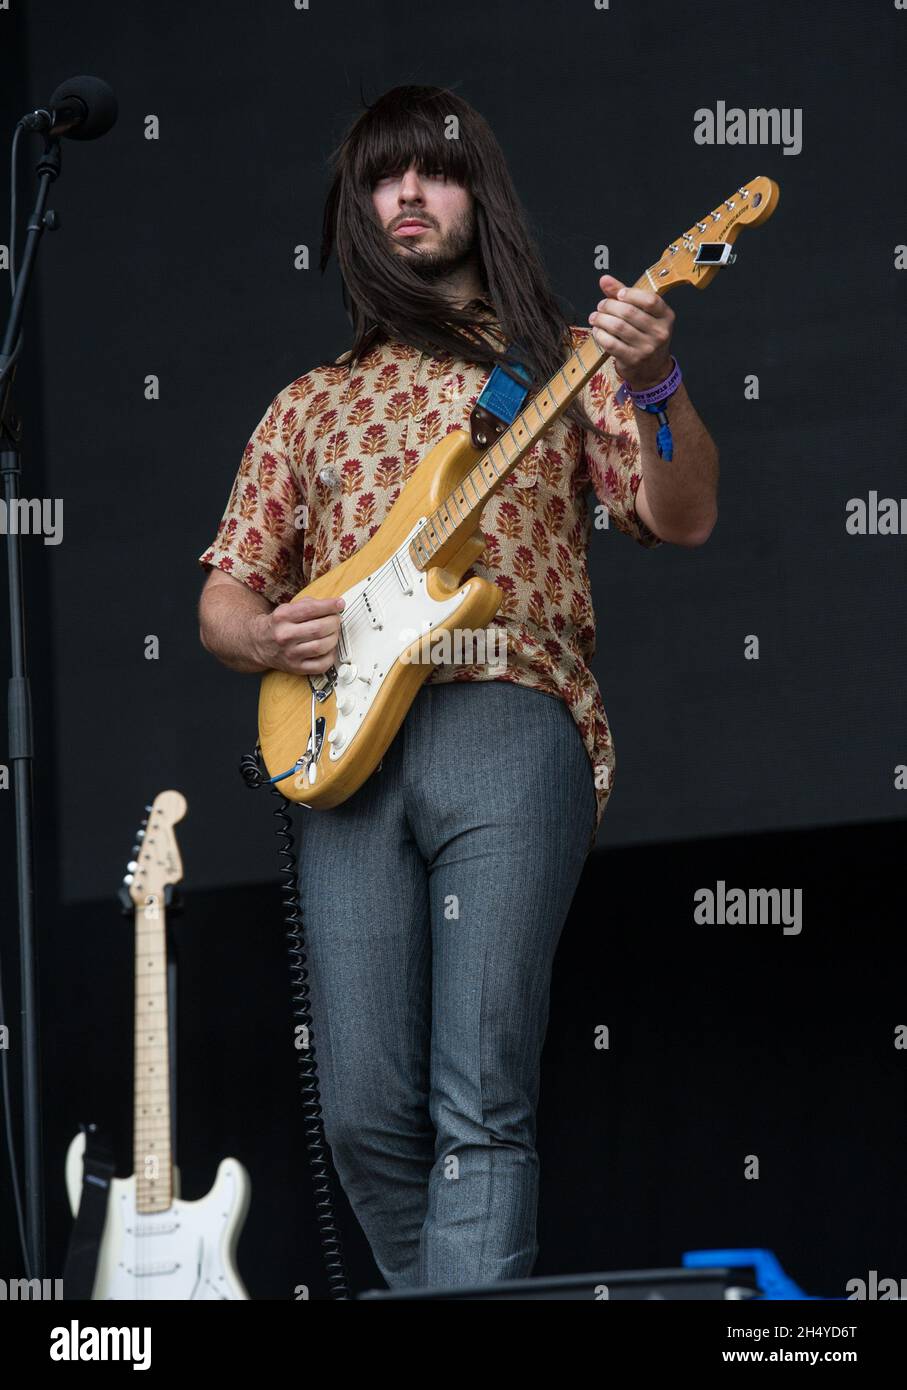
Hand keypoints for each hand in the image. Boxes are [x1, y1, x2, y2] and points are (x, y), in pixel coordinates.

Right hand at [251, 595, 344, 674]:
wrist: (259, 644)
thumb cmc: (279, 625)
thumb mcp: (287, 608)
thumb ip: (309, 604)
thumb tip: (333, 606)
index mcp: (282, 617)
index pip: (311, 609)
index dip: (330, 606)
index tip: (339, 604)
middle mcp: (285, 636)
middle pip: (319, 628)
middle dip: (334, 622)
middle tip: (336, 620)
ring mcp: (290, 654)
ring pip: (322, 646)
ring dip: (334, 638)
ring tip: (333, 633)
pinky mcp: (296, 668)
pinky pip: (321, 665)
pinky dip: (331, 656)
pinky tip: (329, 648)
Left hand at [588, 274, 674, 389]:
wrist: (652, 370)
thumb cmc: (646, 336)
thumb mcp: (643, 314)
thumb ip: (624, 295)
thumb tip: (604, 279)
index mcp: (666, 317)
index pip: (650, 300)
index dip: (631, 294)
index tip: (618, 294)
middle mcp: (659, 332)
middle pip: (629, 312)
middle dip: (609, 306)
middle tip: (600, 306)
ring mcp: (647, 348)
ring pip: (618, 327)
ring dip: (601, 319)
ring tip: (595, 317)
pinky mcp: (633, 360)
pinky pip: (611, 343)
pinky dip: (600, 334)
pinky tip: (597, 330)